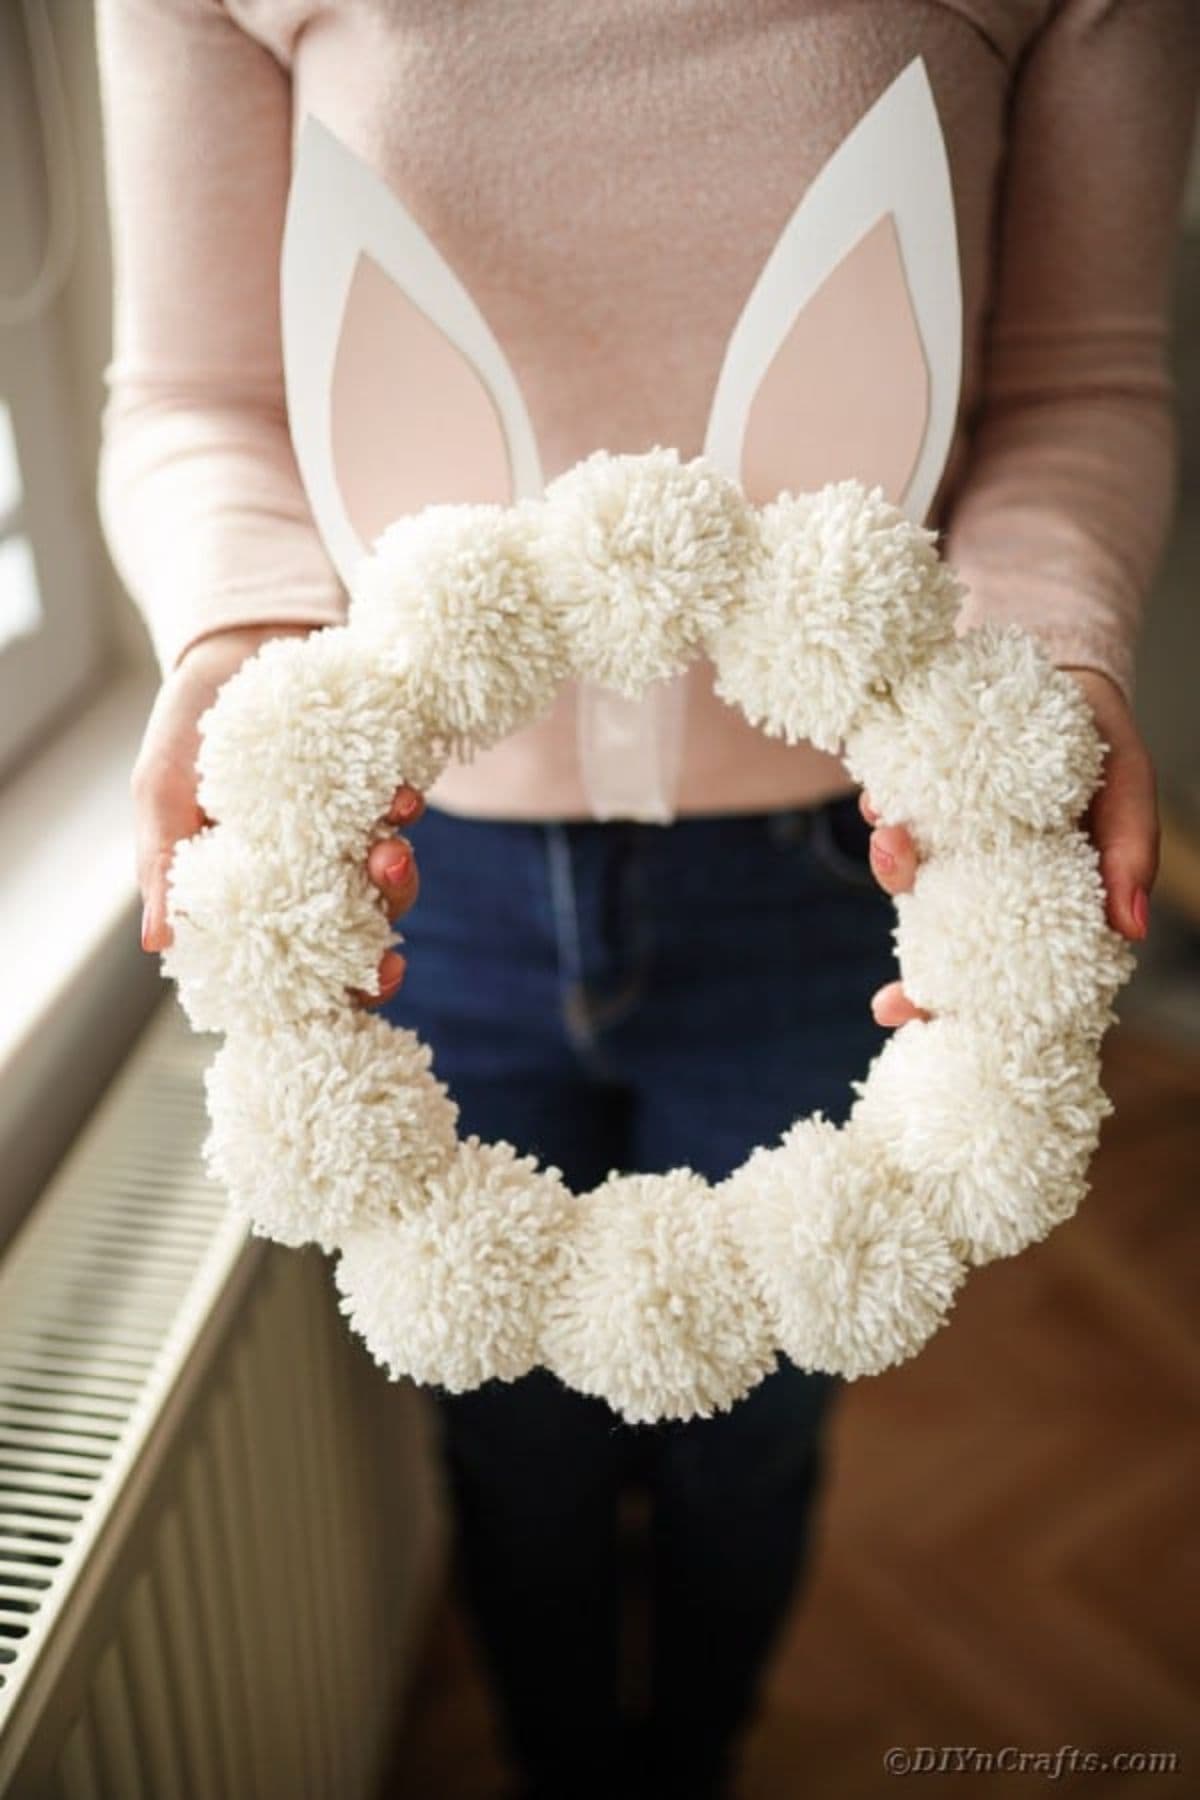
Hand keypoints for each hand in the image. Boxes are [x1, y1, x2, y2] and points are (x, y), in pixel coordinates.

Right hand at [132, 622, 423, 1006]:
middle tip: (387, 960)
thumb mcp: (162, 792)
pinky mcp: (381, 784)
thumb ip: (164, 865)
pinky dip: (405, 813)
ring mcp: (351, 830)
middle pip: (354, 937)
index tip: (346, 1003)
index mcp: (256, 889)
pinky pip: (405, 813)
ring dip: (396, 881)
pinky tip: (400, 800)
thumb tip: (156, 945)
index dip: (328, 993)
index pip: (294, 962)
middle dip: (375, 957)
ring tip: (388, 854)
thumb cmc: (189, 726)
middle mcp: (310, 870)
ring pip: (389, 881)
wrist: (239, 642)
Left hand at [862, 666, 1158, 1029]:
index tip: (940, 1037)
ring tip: (892, 841)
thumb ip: (1131, 851)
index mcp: (1044, 896)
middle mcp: (989, 880)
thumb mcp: (1128, 786)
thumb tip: (1131, 930)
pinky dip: (884, 813)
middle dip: (918, 987)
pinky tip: (881, 804)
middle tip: (891, 1006)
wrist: (1054, 666)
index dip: (976, 1010)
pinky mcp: (917, 796)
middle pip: (951, 952)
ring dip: (895, 872)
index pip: (1014, 972)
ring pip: (912, 884)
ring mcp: (949, 842)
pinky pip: (893, 816)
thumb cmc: (1101, 739)